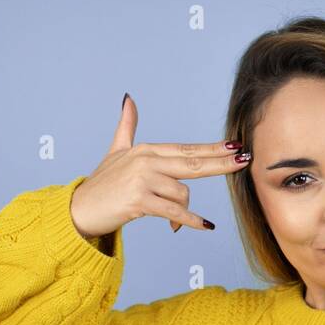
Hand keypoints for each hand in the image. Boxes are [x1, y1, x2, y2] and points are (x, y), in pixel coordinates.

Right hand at [70, 93, 250, 237]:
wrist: (80, 209)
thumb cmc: (101, 184)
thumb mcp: (115, 151)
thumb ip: (126, 127)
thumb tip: (129, 99)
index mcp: (146, 151)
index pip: (187, 149)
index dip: (212, 149)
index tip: (235, 146)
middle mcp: (146, 161)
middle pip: (193, 163)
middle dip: (221, 163)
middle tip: (244, 160)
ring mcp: (142, 180)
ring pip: (183, 194)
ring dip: (182, 211)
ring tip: (171, 219)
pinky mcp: (139, 201)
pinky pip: (174, 211)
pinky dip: (189, 221)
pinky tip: (205, 225)